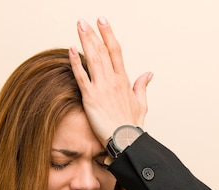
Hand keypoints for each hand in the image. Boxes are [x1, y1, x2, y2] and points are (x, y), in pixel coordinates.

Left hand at [69, 17, 152, 145]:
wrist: (126, 141)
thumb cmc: (132, 126)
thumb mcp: (141, 104)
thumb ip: (142, 86)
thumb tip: (148, 74)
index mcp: (124, 80)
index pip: (116, 51)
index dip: (108, 35)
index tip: (102, 22)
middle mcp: (113, 80)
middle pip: (102, 51)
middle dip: (93, 33)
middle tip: (84, 20)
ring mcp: (102, 88)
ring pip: (93, 59)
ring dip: (85, 40)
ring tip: (79, 26)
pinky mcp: (90, 98)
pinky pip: (82, 76)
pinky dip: (76, 62)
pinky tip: (70, 50)